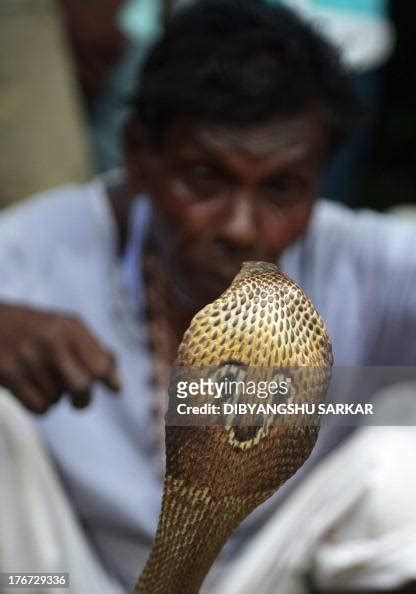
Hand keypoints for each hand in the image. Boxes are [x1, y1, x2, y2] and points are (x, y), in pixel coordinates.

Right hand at [0, 304, 120, 412]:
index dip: (110, 380)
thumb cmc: (33, 329)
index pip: (101, 364)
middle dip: (83, 400)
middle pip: (82, 386)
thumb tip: (117, 385)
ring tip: (42, 381)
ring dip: (54, 398)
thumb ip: (93, 350)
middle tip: (79, 401)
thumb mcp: (63, 326)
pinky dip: (39, 405)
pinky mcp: (9, 372)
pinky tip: (31, 390)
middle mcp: (51, 339)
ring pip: (57, 399)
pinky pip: (39, 407)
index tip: (114, 389)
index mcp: (70, 327)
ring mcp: (29, 356)